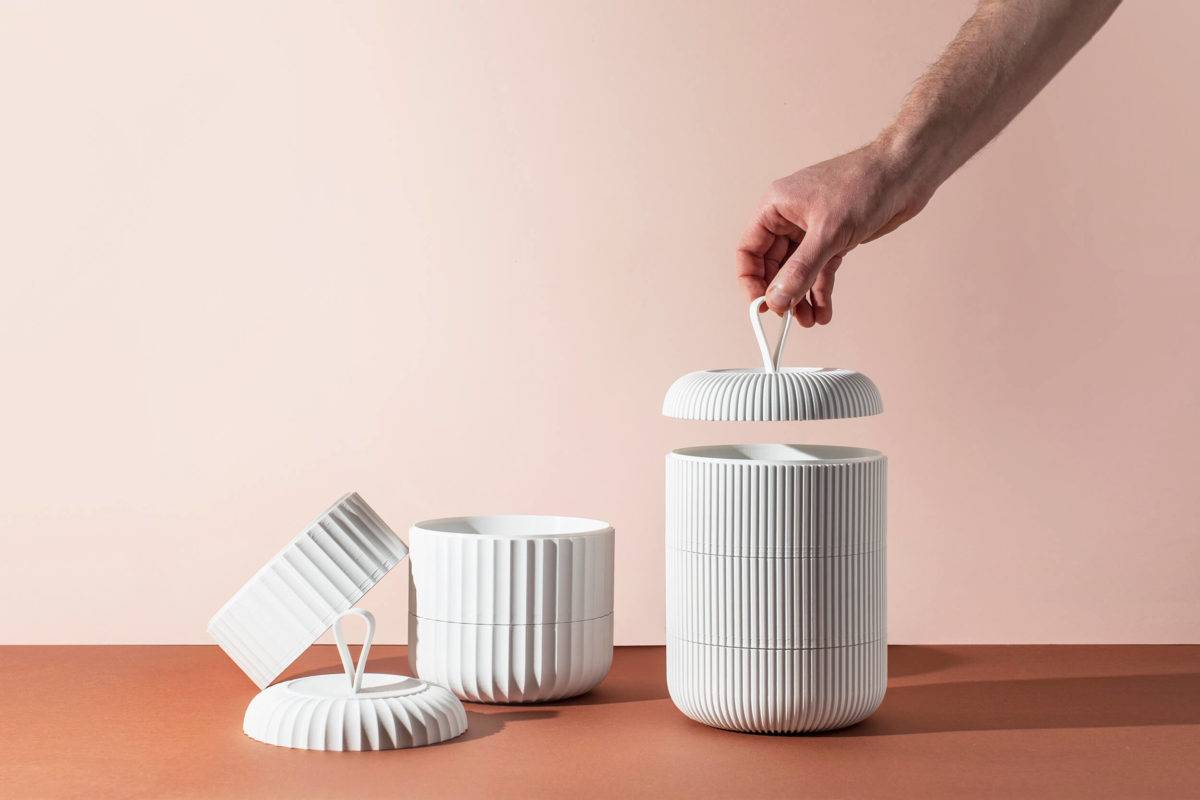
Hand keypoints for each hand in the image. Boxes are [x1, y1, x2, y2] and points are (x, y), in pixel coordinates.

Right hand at [736, 140, 932, 325]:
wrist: (905, 172)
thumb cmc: (864, 183)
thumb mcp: (827, 233)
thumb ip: (800, 270)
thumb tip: (777, 299)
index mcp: (776, 207)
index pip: (749, 249)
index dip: (751, 280)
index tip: (761, 306)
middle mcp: (790, 218)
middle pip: (772, 265)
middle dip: (781, 294)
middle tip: (789, 318)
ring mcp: (812, 229)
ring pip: (798, 272)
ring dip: (801, 298)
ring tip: (810, 321)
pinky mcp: (835, 238)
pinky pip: (820, 270)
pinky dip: (821, 291)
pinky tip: (824, 311)